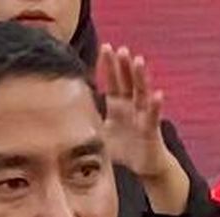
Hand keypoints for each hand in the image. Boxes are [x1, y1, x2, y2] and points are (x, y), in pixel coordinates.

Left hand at [98, 44, 178, 181]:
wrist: (144, 166)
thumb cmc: (125, 149)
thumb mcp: (101, 135)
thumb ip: (88, 124)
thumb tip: (62, 120)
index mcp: (118, 106)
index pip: (113, 81)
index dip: (109, 65)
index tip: (105, 47)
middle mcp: (131, 106)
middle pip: (127, 81)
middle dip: (123, 65)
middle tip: (120, 48)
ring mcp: (142, 116)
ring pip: (142, 92)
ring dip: (140, 77)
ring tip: (138, 61)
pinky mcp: (151, 129)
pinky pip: (154, 116)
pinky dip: (156, 106)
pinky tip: (158, 94)